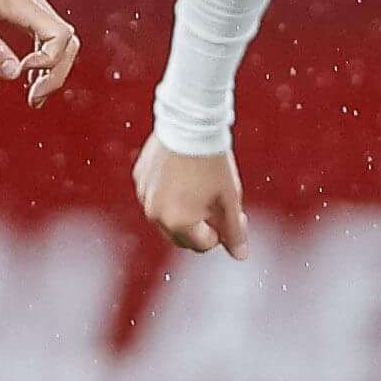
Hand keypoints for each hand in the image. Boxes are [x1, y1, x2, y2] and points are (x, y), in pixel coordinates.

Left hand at [0, 0, 78, 103]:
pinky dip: (42, 58)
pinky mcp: (20, 8)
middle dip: (56, 73)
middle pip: (67, 41)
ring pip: (59, 40)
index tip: (21, 72)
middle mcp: (32, 2)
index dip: (49, 61)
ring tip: (33, 97)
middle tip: (33, 100)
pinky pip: (44, 36)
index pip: (60, 35)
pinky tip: (27, 75)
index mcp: (21, 3)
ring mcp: (28, 4)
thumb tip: (14, 75)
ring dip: (51, 69)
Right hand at [134, 135, 247, 256]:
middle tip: (216, 205)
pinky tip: (184, 173)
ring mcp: (144, 196)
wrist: (190, 124)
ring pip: (166, 216)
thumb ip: (234, 232)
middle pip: (181, 236)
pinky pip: (154, 195)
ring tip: (199, 187)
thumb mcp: (229, 199)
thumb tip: (241, 256)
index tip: (232, 213)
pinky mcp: (139, 178)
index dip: (222, 233)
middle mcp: (155, 214)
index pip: (202, 245)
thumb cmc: (213, 163)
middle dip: (200, 227)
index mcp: (179, 223)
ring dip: (182, 211)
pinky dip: (168, 193)